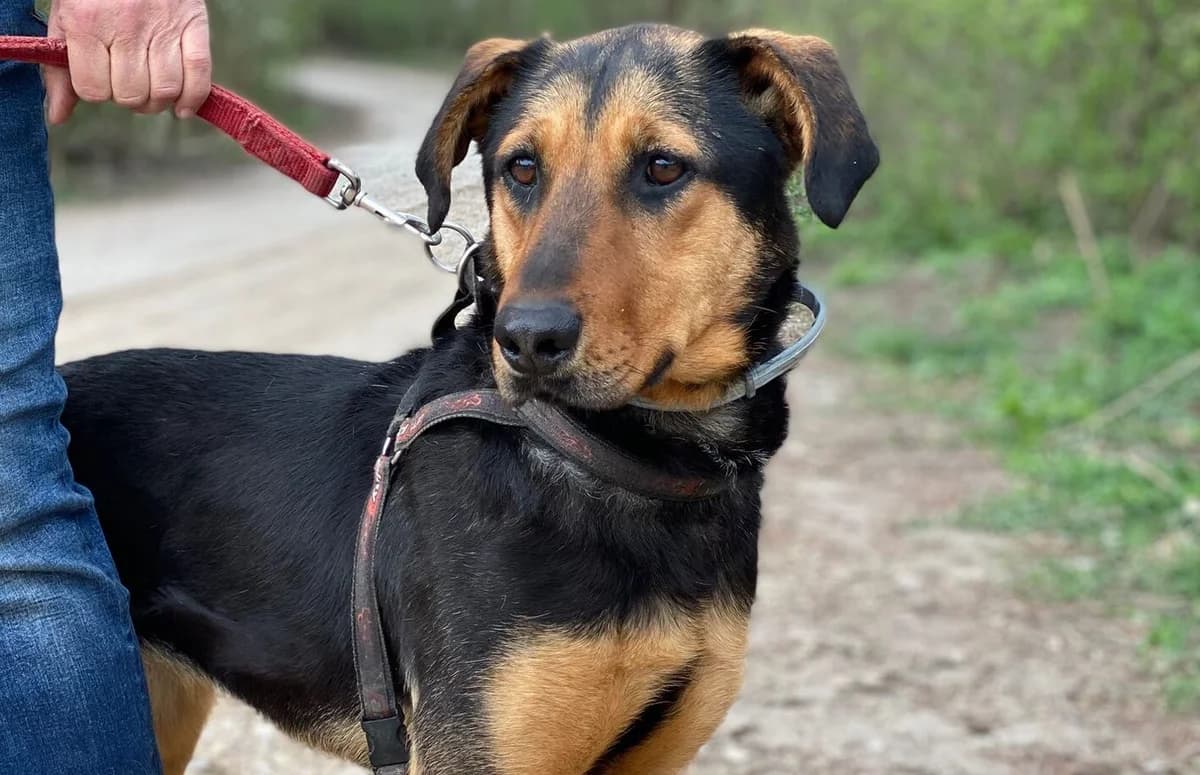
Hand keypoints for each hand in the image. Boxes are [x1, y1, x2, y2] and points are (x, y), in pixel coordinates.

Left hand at [44, 0, 210, 123]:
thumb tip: (57, 117)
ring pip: (165, 91)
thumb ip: (59, 69)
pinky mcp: (193, 25)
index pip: (94, 90)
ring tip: (151, 89)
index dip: (96, 91)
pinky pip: (199, 74)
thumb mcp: (66, 20)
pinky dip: (193, 98)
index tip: (99, 77)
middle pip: (131, 94)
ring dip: (158, 101)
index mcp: (86, 24)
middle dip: (128, 96)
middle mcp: (125, 27)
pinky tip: (183, 108)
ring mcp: (163, 27)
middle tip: (127, 81)